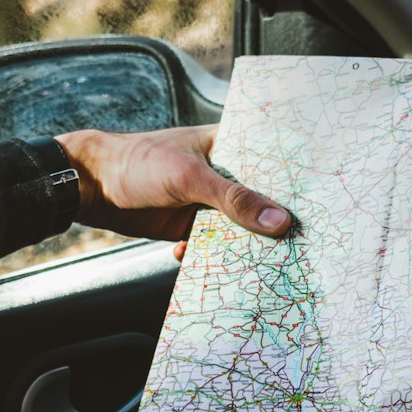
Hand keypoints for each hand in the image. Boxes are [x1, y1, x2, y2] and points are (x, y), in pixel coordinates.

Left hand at [54, 124, 291, 250]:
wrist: (90, 188)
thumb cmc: (138, 163)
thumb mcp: (190, 178)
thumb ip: (235, 200)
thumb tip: (279, 222)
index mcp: (227, 146)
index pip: (272, 162)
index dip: (296, 183)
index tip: (321, 206)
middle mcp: (223, 174)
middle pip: (261, 201)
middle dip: (274, 223)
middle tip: (301, 244)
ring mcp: (209, 202)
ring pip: (241, 228)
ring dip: (247, 245)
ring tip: (266, 263)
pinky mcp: (193, 226)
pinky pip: (216, 246)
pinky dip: (218, 258)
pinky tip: (214, 266)